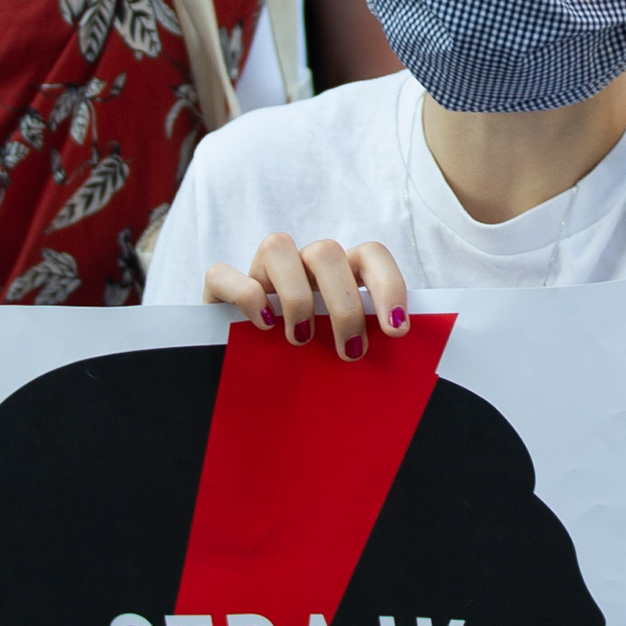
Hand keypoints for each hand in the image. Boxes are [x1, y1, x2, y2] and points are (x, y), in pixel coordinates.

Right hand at [205, 235, 412, 359]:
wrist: (247, 379)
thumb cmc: (308, 365)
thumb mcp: (339, 352)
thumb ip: (365, 344)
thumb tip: (405, 366)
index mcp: (338, 275)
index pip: (370, 254)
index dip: (388, 284)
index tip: (396, 330)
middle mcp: (301, 265)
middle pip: (326, 252)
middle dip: (344, 304)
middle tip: (349, 351)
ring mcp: (260, 272)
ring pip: (278, 246)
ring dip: (296, 296)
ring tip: (302, 340)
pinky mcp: (220, 288)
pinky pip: (225, 274)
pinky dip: (247, 297)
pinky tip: (264, 327)